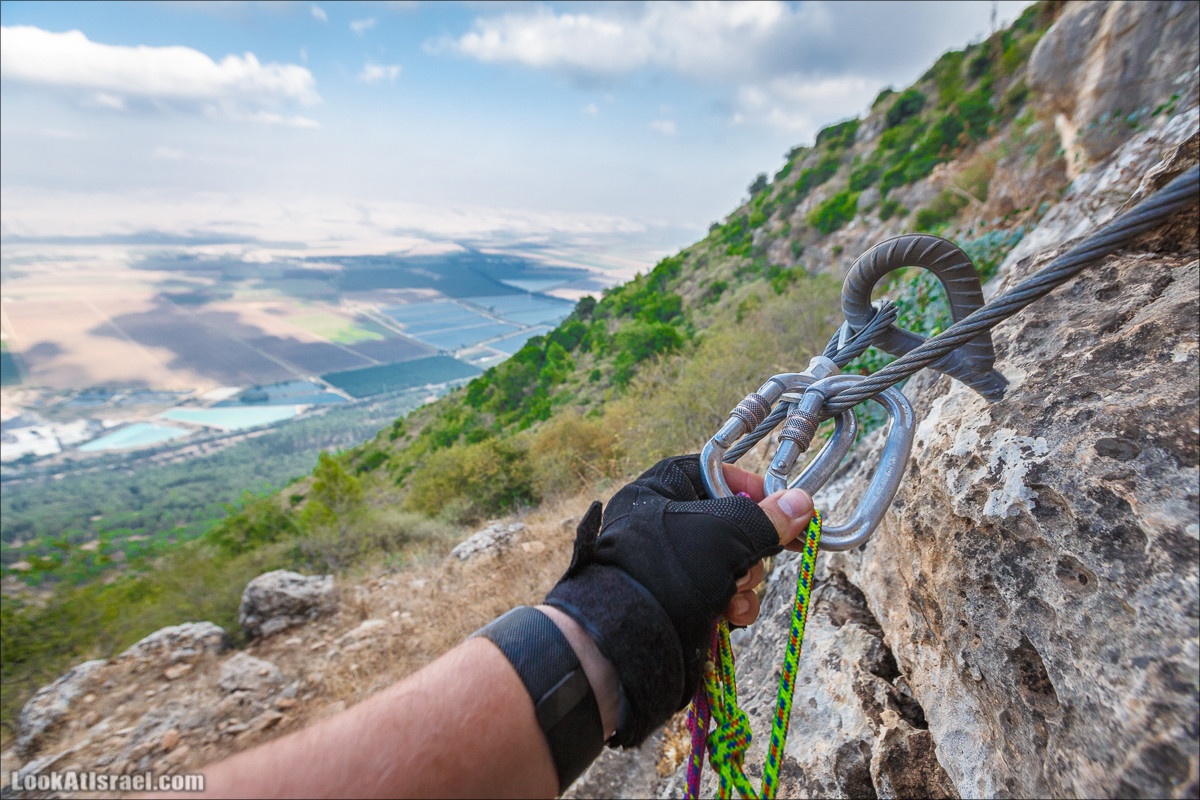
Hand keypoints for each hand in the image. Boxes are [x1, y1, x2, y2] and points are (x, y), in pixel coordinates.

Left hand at [545, 454, 813, 745]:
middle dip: (748, 546)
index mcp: (658, 492)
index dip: (748, 485)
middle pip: (729, 520)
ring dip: (744, 579)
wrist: (630, 643)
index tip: (781, 504)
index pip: (712, 472)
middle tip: (750, 558)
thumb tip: (802, 503)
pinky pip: (722, 592)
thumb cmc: (669, 570)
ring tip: (734, 592)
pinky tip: (732, 614)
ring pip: (731, 561)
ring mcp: (673, 566)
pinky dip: (733, 603)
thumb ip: (765, 518)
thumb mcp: (723, 533)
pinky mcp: (682, 601)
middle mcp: (663, 525)